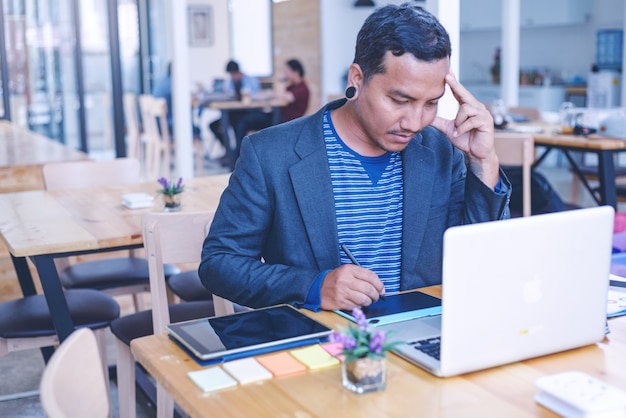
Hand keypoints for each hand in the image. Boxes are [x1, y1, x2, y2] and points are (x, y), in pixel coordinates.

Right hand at [319, 264, 384, 310]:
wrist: (318, 288)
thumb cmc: (336, 280)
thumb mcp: (347, 272)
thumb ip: (362, 276)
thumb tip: (379, 287)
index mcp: (349, 269)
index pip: (370, 276)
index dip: (379, 284)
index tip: (381, 289)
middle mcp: (346, 279)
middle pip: (369, 289)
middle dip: (376, 295)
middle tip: (376, 297)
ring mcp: (343, 291)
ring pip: (364, 299)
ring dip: (369, 302)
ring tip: (367, 300)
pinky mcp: (340, 302)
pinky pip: (357, 306)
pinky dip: (360, 306)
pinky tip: (357, 303)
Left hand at [430, 72, 499, 188]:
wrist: (476, 153)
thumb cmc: (465, 140)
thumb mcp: (449, 129)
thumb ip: (439, 121)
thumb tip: (426, 116)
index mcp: (468, 107)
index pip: (459, 93)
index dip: (453, 83)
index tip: (447, 73)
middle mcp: (477, 107)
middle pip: (464, 94)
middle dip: (456, 85)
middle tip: (447, 76)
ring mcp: (483, 114)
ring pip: (465, 109)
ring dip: (458, 122)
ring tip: (457, 130)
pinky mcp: (486, 122)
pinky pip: (471, 120)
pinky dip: (462, 128)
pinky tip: (459, 133)